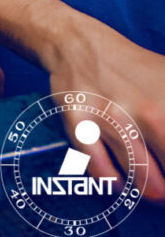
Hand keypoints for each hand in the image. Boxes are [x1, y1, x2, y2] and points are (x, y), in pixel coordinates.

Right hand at [47, 24, 164, 204]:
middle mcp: (147, 112)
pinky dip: (116, 184)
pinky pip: (102, 171)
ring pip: (141, 178)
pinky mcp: (79, 126)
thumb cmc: (133, 67)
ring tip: (156, 191)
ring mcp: (112, 121)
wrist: (80, 45)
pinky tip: (123, 182)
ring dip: (152, 191)